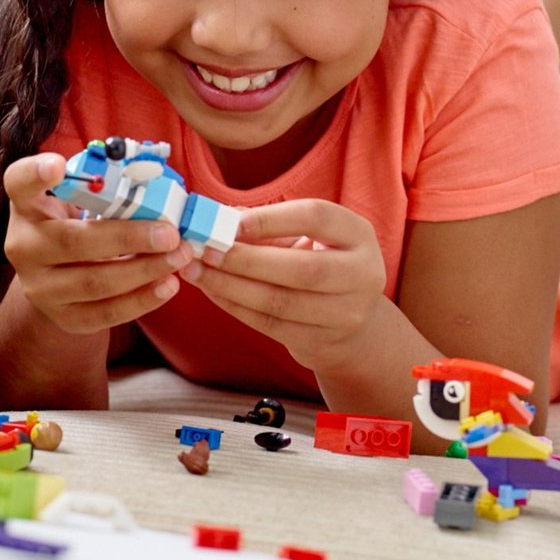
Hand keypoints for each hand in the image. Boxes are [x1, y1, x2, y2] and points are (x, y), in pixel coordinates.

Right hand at [3, 153, 192, 333]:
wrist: (60, 274)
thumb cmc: (80, 222)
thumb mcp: (84, 199)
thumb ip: (107, 189)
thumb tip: (160, 189)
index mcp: (27, 205)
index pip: (18, 183)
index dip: (35, 174)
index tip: (57, 166)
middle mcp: (24, 246)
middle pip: (73, 243)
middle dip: (129, 238)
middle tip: (170, 233)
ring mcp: (38, 287)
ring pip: (94, 283)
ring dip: (144, 270)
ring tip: (178, 257)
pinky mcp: (63, 317)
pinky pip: (105, 313)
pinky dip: (142, 300)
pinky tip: (168, 285)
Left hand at [178, 199, 386, 372]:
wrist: (353, 323)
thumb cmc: (320, 262)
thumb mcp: (309, 237)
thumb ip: (269, 226)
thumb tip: (218, 219)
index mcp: (359, 235)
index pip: (316, 218)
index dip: (271, 218)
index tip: (228, 221)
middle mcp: (362, 274)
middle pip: (301, 269)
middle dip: (245, 260)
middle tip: (204, 249)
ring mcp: (346, 314)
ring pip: (281, 302)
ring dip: (231, 286)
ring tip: (197, 270)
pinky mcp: (322, 342)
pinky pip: (270, 325)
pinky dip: (235, 306)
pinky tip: (212, 290)